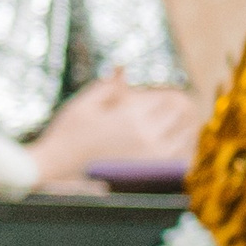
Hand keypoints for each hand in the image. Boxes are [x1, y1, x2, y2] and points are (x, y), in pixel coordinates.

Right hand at [26, 73, 198, 179]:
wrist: (57, 173)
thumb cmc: (66, 136)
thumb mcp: (83, 105)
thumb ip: (108, 86)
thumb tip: (123, 69)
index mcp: (131, 116)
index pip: (168, 96)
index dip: (166, 92)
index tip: (159, 94)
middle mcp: (147, 137)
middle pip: (183, 112)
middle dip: (179, 105)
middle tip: (175, 104)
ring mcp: (153, 159)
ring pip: (187, 134)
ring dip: (186, 124)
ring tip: (178, 122)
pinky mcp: (152, 176)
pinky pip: (183, 158)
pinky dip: (184, 147)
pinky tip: (175, 143)